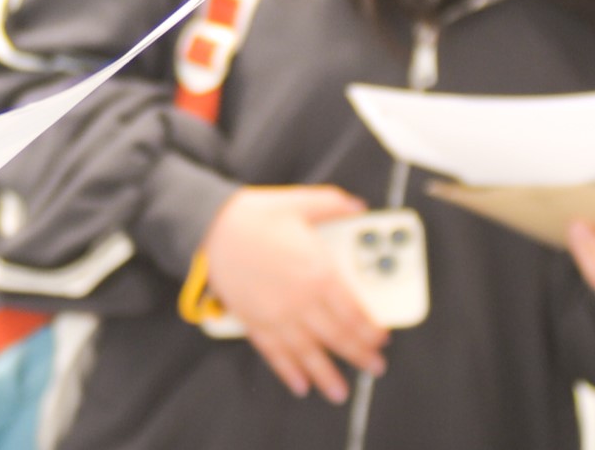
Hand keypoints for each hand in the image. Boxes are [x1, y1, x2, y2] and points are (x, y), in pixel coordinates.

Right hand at [198, 185, 381, 402]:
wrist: (211, 228)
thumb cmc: (254, 215)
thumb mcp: (300, 202)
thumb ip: (334, 205)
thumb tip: (359, 206)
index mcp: (319, 273)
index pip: (355, 313)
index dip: (372, 329)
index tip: (382, 338)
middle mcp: (301, 301)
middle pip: (338, 337)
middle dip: (360, 355)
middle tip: (375, 366)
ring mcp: (277, 316)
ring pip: (309, 353)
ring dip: (327, 375)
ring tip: (340, 392)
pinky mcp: (254, 322)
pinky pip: (275, 354)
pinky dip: (288, 372)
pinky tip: (300, 384)